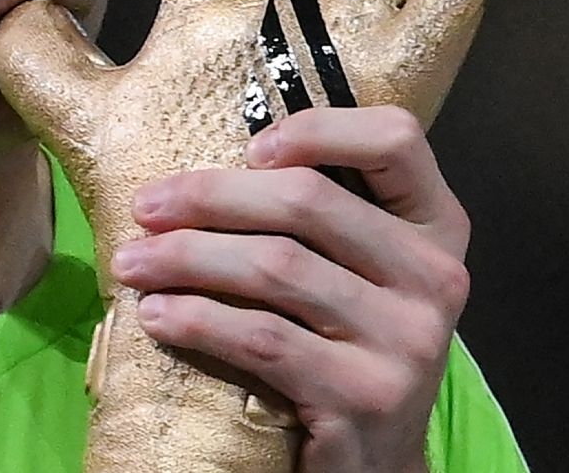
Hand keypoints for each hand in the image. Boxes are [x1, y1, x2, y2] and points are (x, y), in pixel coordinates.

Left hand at [115, 104, 468, 472]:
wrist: (375, 465)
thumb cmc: (345, 349)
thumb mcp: (356, 275)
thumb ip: (318, 219)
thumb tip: (202, 171)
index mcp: (436, 227)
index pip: (396, 139)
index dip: (317, 129)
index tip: (248, 148)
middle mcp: (436, 277)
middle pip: (307, 201)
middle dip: (209, 197)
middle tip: (145, 208)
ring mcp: (407, 341)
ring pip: (275, 268)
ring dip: (185, 258)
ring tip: (132, 264)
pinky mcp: (366, 398)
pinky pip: (263, 340)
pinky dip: (197, 320)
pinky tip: (158, 316)